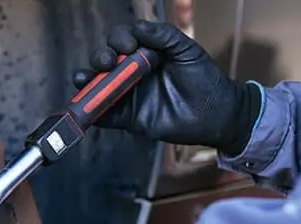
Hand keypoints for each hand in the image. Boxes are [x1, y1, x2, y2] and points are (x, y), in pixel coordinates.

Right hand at [72, 20, 260, 155]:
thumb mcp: (186, 50)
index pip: (121, 40)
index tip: (129, 46)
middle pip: (104, 61)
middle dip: (100, 57)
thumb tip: (138, 28)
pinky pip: (105, 115)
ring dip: (87, 81)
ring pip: (98, 86)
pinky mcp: (128, 118)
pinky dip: (92, 112)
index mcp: (144, 53)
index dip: (119, 39)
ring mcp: (128, 95)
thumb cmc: (203, 78)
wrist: (215, 112)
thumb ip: (164, 36)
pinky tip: (87, 106)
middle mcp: (132, 72)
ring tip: (85, 80)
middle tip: (108, 62)